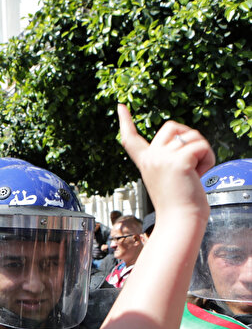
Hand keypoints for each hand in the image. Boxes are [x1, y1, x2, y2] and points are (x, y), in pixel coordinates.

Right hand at [117, 103, 212, 223]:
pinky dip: (208, 159)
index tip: (121, 107)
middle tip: (192, 162)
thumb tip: (187, 140)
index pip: (131, 138)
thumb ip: (172, 157)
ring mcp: (162, 158)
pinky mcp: (178, 161)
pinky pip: (202, 146)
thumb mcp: (169, 176)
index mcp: (146, 162)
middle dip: (189, 138)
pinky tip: (201, 174)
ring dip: (202, 151)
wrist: (180, 221)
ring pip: (191, 135)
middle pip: (172, 126)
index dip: (126, 121)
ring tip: (196, 172)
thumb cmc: (179, 204)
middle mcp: (150, 157)